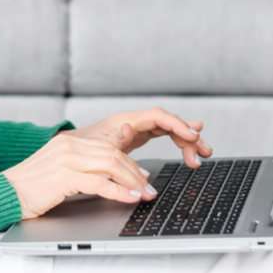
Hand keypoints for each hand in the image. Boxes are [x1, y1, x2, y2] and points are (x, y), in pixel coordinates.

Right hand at [2, 129, 156, 219]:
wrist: (4, 194)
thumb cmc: (30, 189)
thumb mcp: (58, 172)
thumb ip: (81, 168)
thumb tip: (107, 179)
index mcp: (68, 143)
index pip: (108, 147)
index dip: (130, 161)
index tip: (142, 176)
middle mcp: (69, 146)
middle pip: (114, 154)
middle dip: (136, 173)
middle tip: (150, 189)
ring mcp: (66, 159)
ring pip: (111, 165)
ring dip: (133, 182)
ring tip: (145, 195)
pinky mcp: (64, 176)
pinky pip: (100, 182)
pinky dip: (120, 191)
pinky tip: (131, 198)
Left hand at [69, 107, 209, 168]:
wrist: (70, 152)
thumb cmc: (81, 149)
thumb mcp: (96, 148)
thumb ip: (114, 141)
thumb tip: (128, 130)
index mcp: (125, 121)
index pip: (158, 117)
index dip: (178, 125)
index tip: (194, 136)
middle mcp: (134, 121)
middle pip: (169, 123)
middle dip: (188, 136)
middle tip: (203, 152)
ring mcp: (138, 128)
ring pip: (170, 130)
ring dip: (188, 142)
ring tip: (203, 155)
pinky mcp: (140, 136)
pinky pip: (165, 136)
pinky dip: (178, 144)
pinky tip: (190, 151)